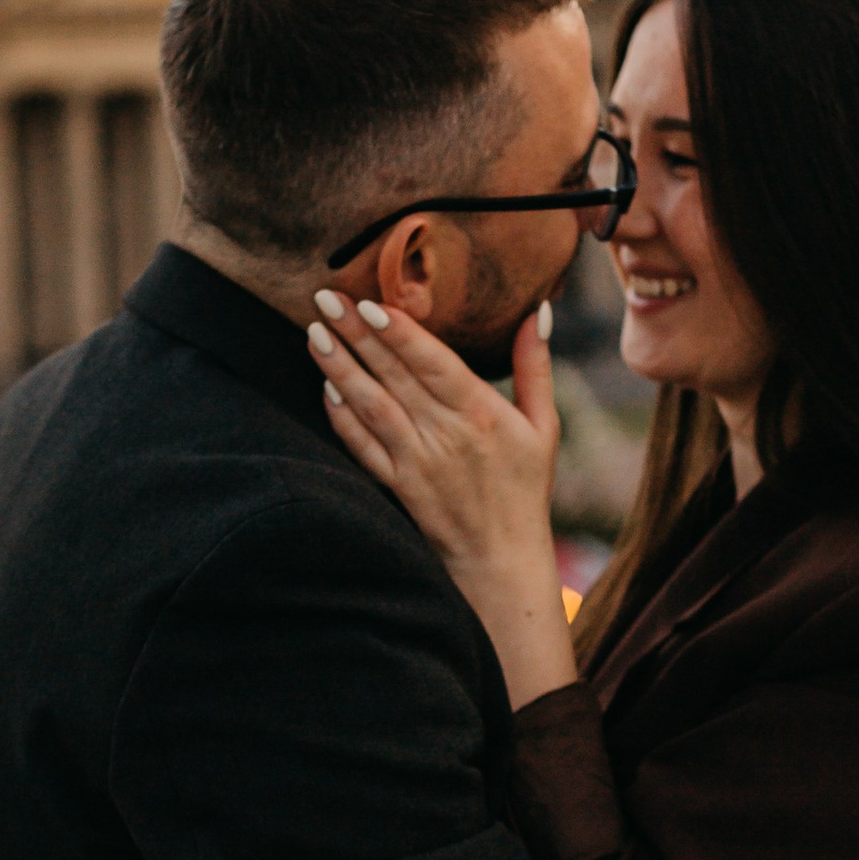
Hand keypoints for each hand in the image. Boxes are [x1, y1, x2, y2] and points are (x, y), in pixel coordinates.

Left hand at [308, 291, 579, 707]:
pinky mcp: (398, 486)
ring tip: (314, 334)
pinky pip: (363, 448)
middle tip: (326, 298)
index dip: (401, 333)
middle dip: (357, 335)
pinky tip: (325, 388)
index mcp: (484, 413)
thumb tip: (536, 310)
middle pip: (395, 376)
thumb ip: (535, 366)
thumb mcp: (544, 425)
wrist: (502, 561)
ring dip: (341, 369)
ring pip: (371, 407)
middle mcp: (447, 435)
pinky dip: (342, 419)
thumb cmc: (524, 488)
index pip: (435, 363)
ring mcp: (417, 462)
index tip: (371, 302)